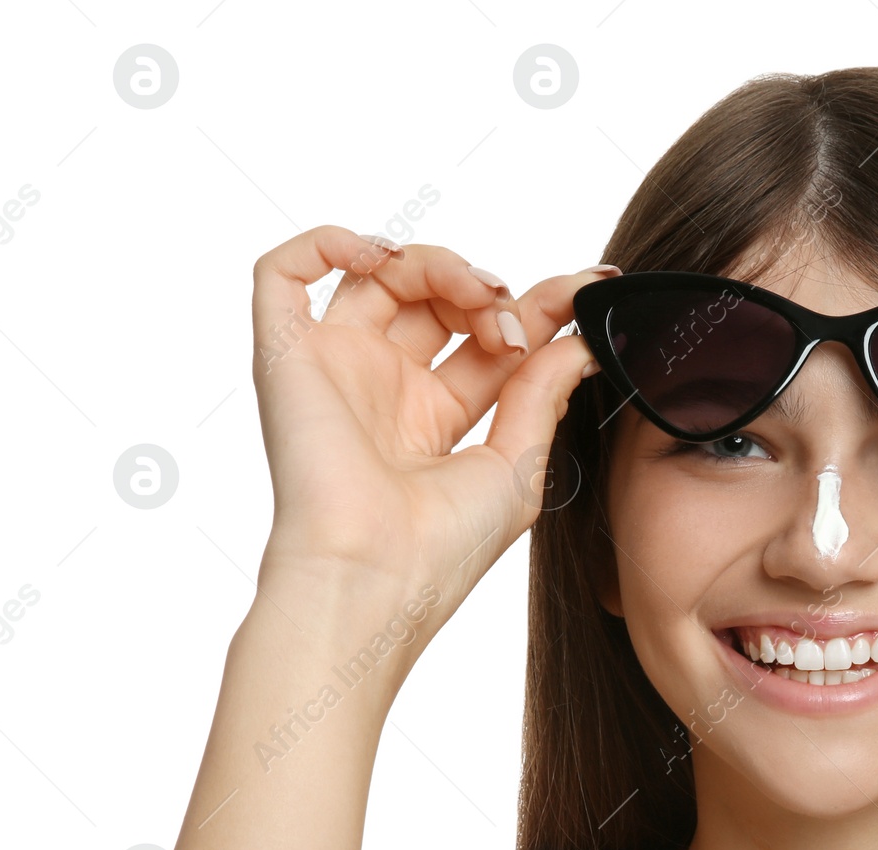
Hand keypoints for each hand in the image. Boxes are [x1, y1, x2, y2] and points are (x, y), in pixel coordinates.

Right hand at [249, 224, 605, 604]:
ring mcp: (335, 368)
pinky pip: (282, 274)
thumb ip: (543, 393)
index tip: (595, 287)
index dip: (542, 306)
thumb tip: (580, 339)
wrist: (374, 578)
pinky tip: (384, 258)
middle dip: (490, 291)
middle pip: (438, 298)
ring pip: (379, 273)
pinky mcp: (285, 357)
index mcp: (435, 417)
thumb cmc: (441, 548)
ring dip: (440, 266)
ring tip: (481, 301)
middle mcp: (385, 387)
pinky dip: (328, 242)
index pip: (490, 338)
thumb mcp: (517, 465)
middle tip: (516, 322)